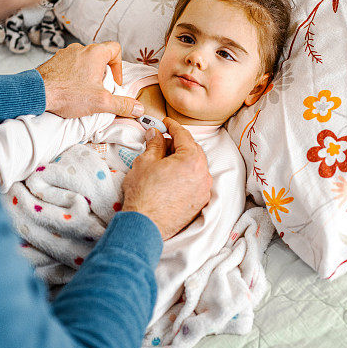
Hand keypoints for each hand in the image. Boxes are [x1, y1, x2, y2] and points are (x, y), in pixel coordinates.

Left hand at [35, 41, 143, 118]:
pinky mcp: (53, 61)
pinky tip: (69, 91)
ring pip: (84, 61)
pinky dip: (73, 76)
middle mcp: (80, 49)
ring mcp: (65, 53)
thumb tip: (138, 108)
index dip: (119, 66)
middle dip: (103, 74)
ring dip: (87, 75)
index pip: (115, 49)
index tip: (113, 83)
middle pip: (99, 56)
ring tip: (84, 92)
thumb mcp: (101, 102)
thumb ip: (123, 105)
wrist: (37, 93)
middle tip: (99, 90)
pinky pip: (69, 66)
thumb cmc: (68, 94)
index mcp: (95, 53)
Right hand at [122, 118, 211, 239]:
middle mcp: (203, 174)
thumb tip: (155, 134)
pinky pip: (196, 182)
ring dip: (183, 160)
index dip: (172, 126)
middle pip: (193, 150)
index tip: (165, 122)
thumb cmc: (143, 193)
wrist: (145, 225)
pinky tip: (172, 177)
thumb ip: (154, 144)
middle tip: (162, 141)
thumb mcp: (145, 162)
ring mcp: (203, 190)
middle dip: (178, 143)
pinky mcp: (200, 203)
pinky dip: (186, 175)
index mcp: (191, 159)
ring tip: (164, 160)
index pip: (184, 135)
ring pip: (196, 167)